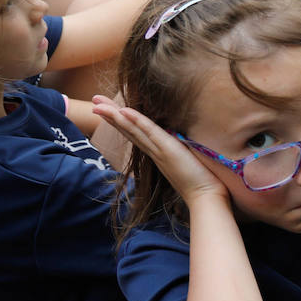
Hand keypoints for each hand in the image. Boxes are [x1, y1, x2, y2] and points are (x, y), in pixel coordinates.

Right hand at [91, 96, 229, 205]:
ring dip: (115, 116)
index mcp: (158, 154)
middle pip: (128, 130)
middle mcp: (154, 152)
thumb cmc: (203, 182)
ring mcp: (159, 151)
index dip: (121, 121)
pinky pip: (150, 133)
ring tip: (97, 104)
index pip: (135, 134)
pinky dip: (137, 121)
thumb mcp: (187, 163)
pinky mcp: (168, 150)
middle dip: (110, 115)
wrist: (206, 199)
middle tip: (93, 101)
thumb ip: (181, 153)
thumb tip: (183, 143)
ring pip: (133, 130)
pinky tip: (124, 111)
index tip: (106, 110)